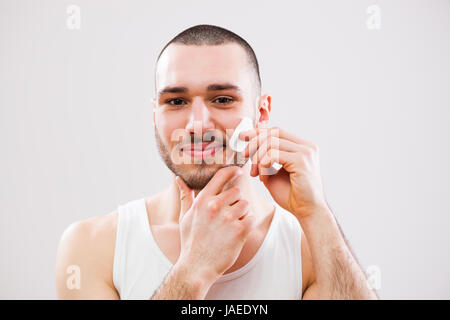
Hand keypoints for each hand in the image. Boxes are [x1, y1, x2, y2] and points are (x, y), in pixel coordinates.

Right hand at [175, 166, 254, 285]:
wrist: (197, 267)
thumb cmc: (191, 242)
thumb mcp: (185, 217)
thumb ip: (186, 196)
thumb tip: (178, 179)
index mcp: (202, 201)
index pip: (221, 176)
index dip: (231, 171)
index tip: (237, 171)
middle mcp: (215, 206)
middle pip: (237, 191)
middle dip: (236, 200)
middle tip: (229, 214)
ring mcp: (228, 218)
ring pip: (245, 204)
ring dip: (242, 213)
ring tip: (232, 224)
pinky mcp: (239, 231)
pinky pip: (251, 218)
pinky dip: (247, 224)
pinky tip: (238, 232)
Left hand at [240, 127, 328, 219]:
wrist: (307, 212)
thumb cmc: (291, 195)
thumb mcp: (273, 172)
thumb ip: (265, 158)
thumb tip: (250, 143)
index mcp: (302, 146)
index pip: (277, 131)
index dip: (258, 132)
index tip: (243, 137)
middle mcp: (306, 146)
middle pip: (273, 133)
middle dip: (254, 143)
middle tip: (244, 156)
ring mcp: (306, 152)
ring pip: (271, 143)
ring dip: (257, 158)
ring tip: (255, 174)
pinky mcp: (301, 161)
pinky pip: (273, 154)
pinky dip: (263, 164)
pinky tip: (262, 178)